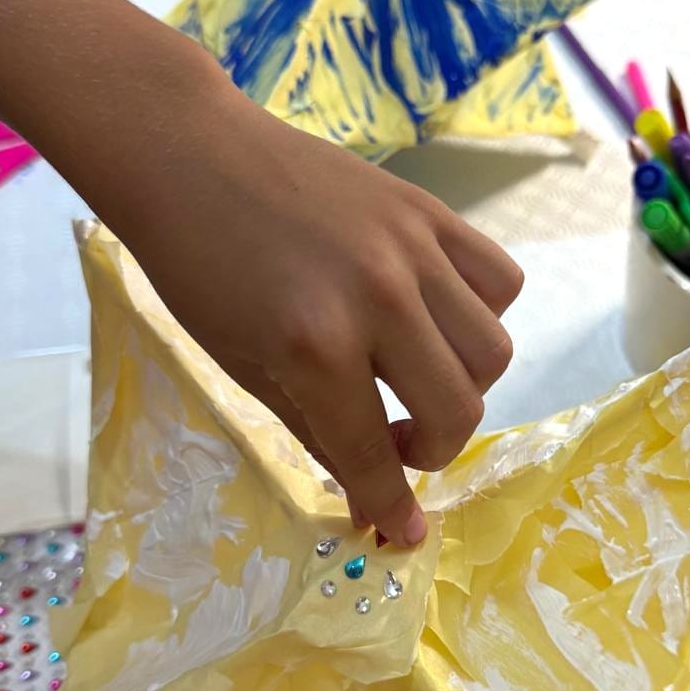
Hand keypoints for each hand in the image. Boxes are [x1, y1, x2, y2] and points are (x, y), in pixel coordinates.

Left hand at [104, 60, 522, 546]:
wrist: (190, 157)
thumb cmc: (197, 271)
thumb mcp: (245, 369)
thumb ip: (318, 435)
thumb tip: (374, 507)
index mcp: (316, 346)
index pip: (375, 453)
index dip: (390, 506)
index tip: (403, 533)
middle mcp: (379, 298)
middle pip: (458, 410)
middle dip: (432, 451)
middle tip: (395, 443)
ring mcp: (413, 249)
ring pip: (493, 352)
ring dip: (461, 387)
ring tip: (416, 378)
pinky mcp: (429, 212)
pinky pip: (499, 281)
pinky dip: (480, 315)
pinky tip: (434, 317)